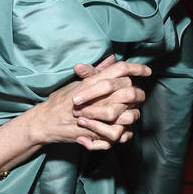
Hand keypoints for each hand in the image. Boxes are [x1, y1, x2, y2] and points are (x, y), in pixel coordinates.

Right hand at [30, 55, 150, 150]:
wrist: (44, 122)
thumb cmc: (59, 101)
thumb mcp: (76, 83)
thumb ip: (95, 72)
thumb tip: (111, 59)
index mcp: (93, 81)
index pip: (121, 69)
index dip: (137, 68)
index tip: (148, 72)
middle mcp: (97, 96)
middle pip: (130, 91)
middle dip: (137, 95)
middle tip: (137, 98)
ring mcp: (98, 115)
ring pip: (129, 115)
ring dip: (131, 116)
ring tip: (127, 115)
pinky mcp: (97, 132)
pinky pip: (120, 134)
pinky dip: (122, 134)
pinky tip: (119, 130)